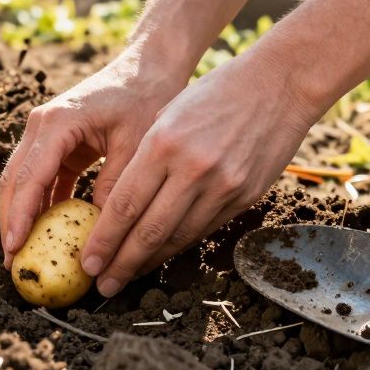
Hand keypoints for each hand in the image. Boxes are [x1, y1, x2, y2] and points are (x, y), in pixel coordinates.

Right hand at [0, 48, 186, 267]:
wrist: (146, 69)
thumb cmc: (144, 98)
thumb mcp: (135, 144)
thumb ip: (115, 186)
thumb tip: (99, 232)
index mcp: (58, 121)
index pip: (30, 176)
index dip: (20, 215)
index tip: (14, 247)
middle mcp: (41, 125)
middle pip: (15, 179)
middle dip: (11, 221)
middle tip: (11, 260)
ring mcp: (45, 133)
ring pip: (22, 180)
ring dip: (22, 215)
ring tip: (23, 253)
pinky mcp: (56, 143)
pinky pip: (42, 179)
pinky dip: (42, 205)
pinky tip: (47, 233)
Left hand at [79, 51, 320, 296]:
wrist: (281, 83)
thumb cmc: (216, 92)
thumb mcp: (169, 114)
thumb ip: (148, 156)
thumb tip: (124, 203)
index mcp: (164, 143)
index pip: (125, 204)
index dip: (104, 239)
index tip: (87, 262)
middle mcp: (193, 168)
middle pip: (149, 230)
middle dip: (122, 263)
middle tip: (103, 286)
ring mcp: (223, 186)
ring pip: (178, 237)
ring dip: (150, 261)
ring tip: (128, 276)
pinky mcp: (245, 196)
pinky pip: (205, 228)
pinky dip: (179, 245)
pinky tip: (162, 255)